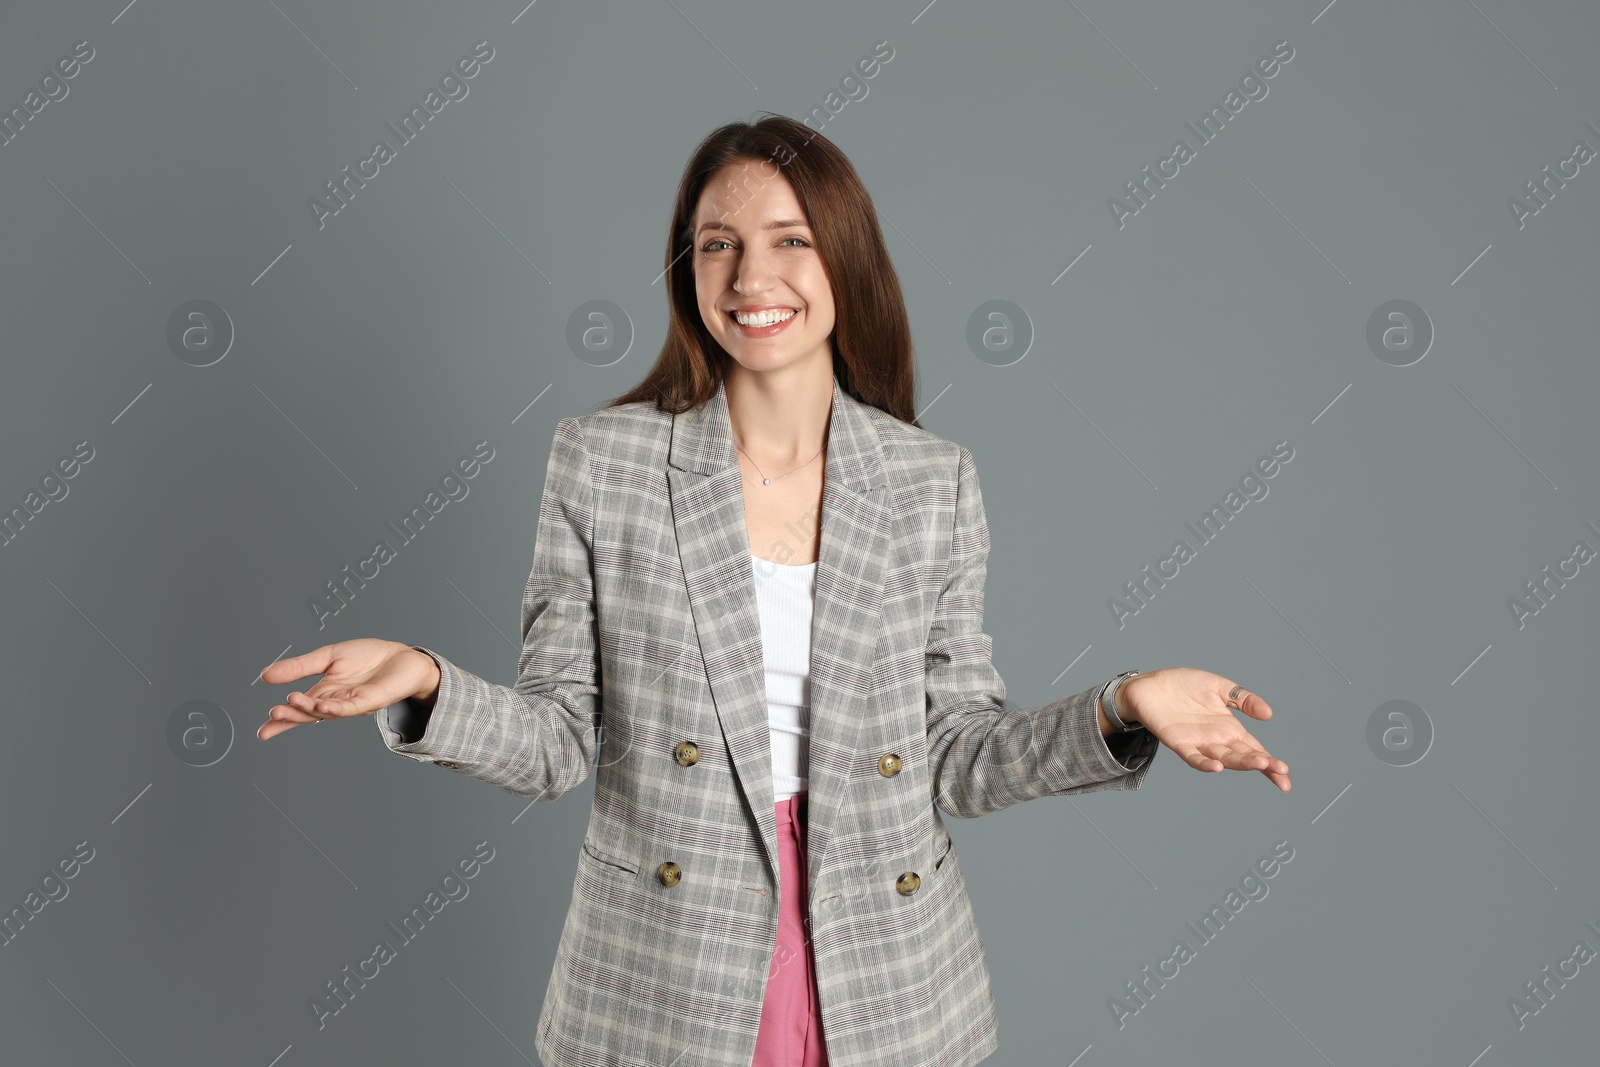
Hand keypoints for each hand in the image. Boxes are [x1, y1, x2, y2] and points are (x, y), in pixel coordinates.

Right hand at [256, 639, 439, 740]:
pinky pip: (349, 708)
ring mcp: (352, 704)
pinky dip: (335, 708)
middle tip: (273, 714)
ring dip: (308, 709)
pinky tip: (322, 706)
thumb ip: (299, 667)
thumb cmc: (368, 657)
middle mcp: (335, 702)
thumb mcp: (328, 656)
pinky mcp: (370, 700)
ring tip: (289, 703)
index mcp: (324, 693)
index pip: (299, 710)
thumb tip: (266, 675)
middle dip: (291, 716)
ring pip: (326, 712)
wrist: (402, 656)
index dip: (281, 722)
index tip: (262, 733)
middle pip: (309, 714)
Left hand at [1120, 668, 1289, 791]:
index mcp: (1229, 728)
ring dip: (1240, 763)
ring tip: (1260, 764)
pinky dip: (1204, 763)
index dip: (1270, 762)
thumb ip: (1243, 699)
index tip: (1285, 773)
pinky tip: (1217, 767)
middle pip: (1243, 756)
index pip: (1254, 748)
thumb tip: (1269, 714)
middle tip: (1280, 771)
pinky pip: (1192, 756)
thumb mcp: (1219, 687)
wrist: (1150, 685)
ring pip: (1223, 757)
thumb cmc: (1184, 685)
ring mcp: (1197, 742)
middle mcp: (1216, 739)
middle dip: (1263, 764)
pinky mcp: (1177, 742)